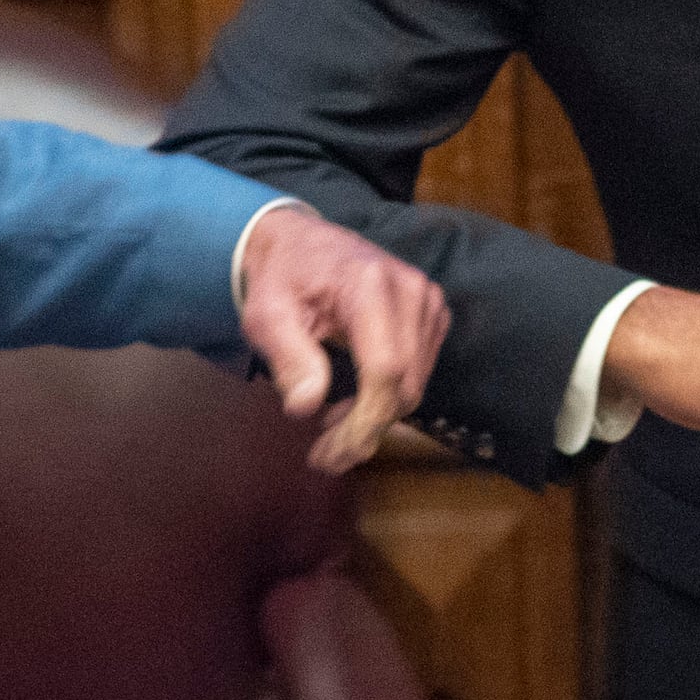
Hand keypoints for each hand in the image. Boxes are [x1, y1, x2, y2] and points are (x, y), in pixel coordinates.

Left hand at [238, 207, 447, 473]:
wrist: (300, 242)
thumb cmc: (282, 278)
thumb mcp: (266, 316)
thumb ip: (289, 358)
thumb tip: (306, 405)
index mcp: (369, 285)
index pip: (385, 370)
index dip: (363, 422)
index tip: (331, 454)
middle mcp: (410, 290)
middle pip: (404, 385)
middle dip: (365, 431)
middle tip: (325, 456)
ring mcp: (427, 301)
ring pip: (414, 386)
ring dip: (375, 418)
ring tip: (331, 426)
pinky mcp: (432, 314)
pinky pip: (419, 373)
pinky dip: (389, 398)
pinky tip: (354, 401)